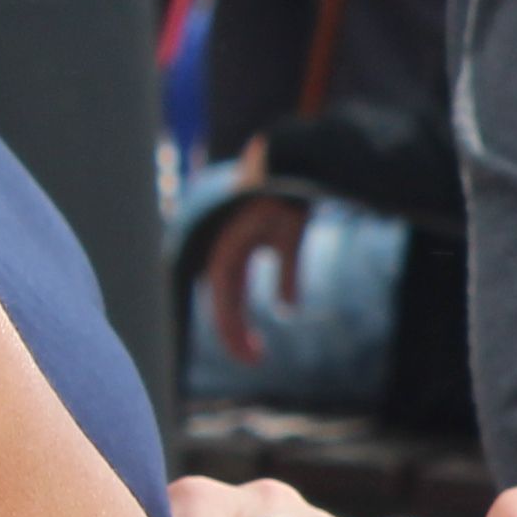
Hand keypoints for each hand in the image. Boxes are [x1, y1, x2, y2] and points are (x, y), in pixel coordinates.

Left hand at [200, 186, 310, 367]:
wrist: (293, 155)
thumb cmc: (287, 195)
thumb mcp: (287, 240)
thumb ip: (286, 273)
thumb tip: (288, 307)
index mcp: (230, 252)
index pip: (225, 300)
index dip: (235, 330)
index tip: (253, 354)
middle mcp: (229, 247)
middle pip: (223, 301)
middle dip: (233, 335)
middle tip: (252, 361)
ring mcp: (238, 235)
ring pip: (227, 290)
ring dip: (235, 323)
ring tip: (251, 354)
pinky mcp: (254, 223)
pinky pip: (252, 262)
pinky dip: (273, 283)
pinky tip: (285, 307)